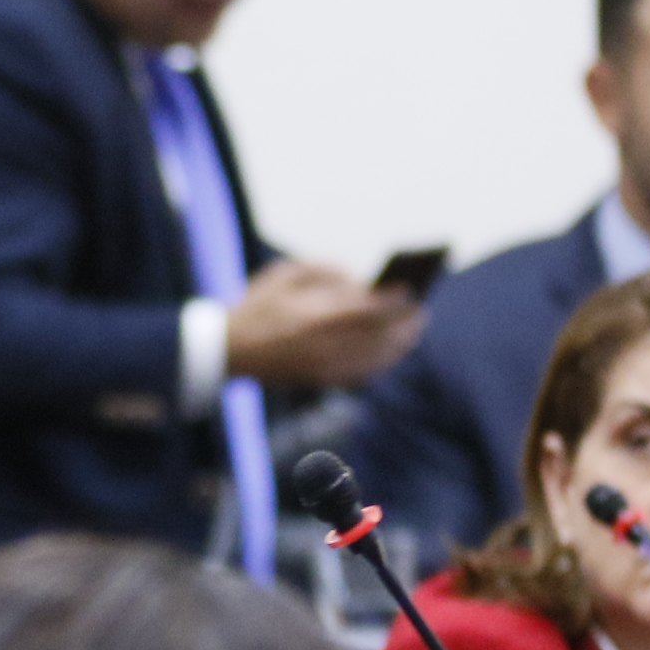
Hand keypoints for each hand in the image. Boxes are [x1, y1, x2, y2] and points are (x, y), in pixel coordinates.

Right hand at [222, 260, 426, 390]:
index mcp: (317, 315)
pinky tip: (390, 350)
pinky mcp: (322, 379)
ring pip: (376, 358)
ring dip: (399, 344)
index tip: (411, 290)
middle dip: (404, 323)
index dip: (396, 301)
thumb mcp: (286, 273)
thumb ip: (326, 269)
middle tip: (420, 310)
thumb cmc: (257, 306)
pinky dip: (382, 361)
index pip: (371, 309)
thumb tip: (359, 279)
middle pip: (380, 336)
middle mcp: (326, 344)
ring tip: (412, 330)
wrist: (228, 350)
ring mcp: (325, 366)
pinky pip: (363, 373)